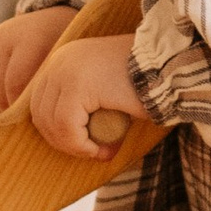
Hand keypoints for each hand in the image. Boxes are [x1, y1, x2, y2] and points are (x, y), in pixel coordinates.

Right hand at [0, 5, 74, 118]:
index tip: (33, 121)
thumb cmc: (67, 47)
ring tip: (16, 121)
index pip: (15, 83)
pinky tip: (7, 108)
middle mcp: (5, 37)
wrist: (53, 18)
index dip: (20, 108)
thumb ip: (53, 85)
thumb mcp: (65, 62)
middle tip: (24, 126)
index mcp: (29, 38)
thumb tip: (47, 120)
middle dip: (9, 111)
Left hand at [26, 34, 146, 161]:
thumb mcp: (104, 89)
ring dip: (75, 146)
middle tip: (93, 152)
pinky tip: (102, 149)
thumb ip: (83, 105)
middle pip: (41, 114)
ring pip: (53, 124)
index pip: (41, 103)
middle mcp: (59, 61)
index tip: (85, 144)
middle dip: (64, 141)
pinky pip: (67, 128)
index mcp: (63, 58)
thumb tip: (63, 139)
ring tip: (101, 151)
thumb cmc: (145, 79)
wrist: (169, 63)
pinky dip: (82, 146)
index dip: (58, 131)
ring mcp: (65, 71)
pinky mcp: (77, 85)